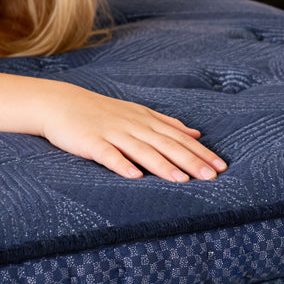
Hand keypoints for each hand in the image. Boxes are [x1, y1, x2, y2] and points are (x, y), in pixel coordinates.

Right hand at [40, 84, 225, 181]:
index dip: (200, 152)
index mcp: (146, 120)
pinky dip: (121, 165)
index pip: (178, 138)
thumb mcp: (138, 114)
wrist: (62, 103)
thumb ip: (167, 124)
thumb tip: (196, 134)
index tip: (221, 167)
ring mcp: (112, 133)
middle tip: (212, 177)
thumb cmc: (103, 112)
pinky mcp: (91, 142)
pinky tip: (134, 176)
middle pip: (166, 144)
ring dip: (162, 165)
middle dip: (190, 161)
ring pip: (141, 150)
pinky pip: (108, 154)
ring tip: (182, 180)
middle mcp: (133, 126)